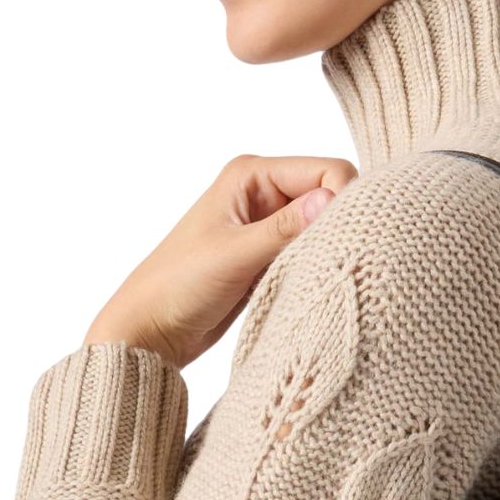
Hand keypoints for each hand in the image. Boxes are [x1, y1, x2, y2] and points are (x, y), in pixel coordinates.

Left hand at [83, 153, 357, 369]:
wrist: (151, 329)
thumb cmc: (179, 285)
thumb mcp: (235, 254)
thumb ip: (285, 229)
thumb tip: (334, 199)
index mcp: (252, 174)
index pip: (325, 170)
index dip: (345, 198)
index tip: (347, 237)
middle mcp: (263, 193)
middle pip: (329, 196)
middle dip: (340, 224)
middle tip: (338, 260)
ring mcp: (267, 226)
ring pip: (322, 227)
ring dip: (328, 249)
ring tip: (321, 276)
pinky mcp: (269, 257)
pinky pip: (309, 253)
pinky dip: (316, 266)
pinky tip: (312, 285)